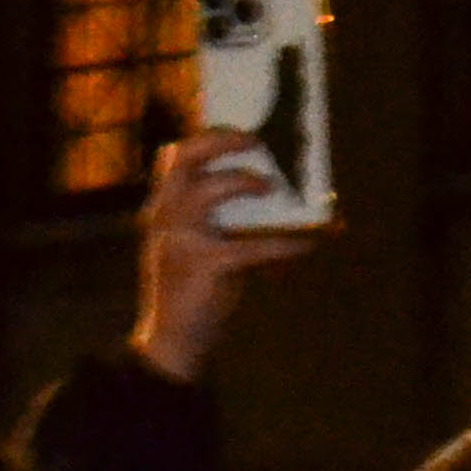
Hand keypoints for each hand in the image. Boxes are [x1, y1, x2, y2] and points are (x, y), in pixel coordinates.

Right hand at [131, 128, 320, 384]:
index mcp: (163, 208)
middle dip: (221, 142)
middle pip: (181, 158)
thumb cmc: (193, 290)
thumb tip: (272, 196)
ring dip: (243, 182)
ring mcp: (180, 239)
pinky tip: (307, 245)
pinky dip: (284, 244)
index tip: (241, 131)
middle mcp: (164, 216)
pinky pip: (251, 246)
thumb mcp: (199, 247)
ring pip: (207, 190)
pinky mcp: (205, 266)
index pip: (174, 157)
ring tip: (271, 186)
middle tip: (257, 143)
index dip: (207, 137)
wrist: (173, 339)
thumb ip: (220, 221)